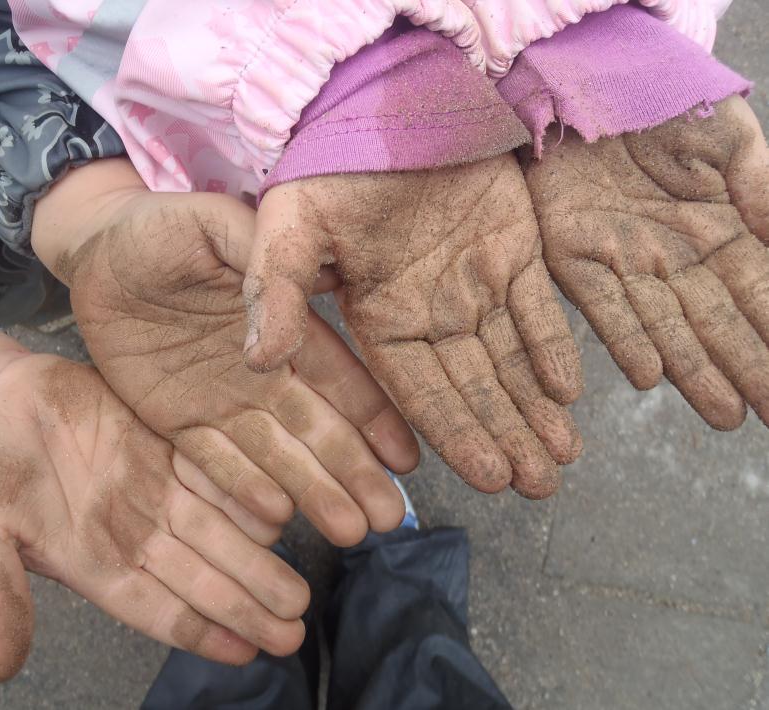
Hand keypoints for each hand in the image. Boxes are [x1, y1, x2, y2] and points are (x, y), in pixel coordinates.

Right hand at [0, 327, 308, 681]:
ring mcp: (153, 486)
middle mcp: (135, 530)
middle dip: (248, 601)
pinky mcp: (164, 441)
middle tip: (295, 628)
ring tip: (298, 588)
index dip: (202, 630)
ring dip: (258, 557)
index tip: (248, 651)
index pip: (158, 607)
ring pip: (217, 528)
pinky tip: (281, 513)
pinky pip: (211, 471)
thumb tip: (1, 670)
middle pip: (202, 573)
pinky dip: (244, 492)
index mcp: (94, 561)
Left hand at [32, 160, 420, 546]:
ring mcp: (221, 400)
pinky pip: (213, 460)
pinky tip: (275, 517)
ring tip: (349, 530)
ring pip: (275, 454)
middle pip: (317, 430)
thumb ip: (262, 257)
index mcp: (282, 327)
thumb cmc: (162, 227)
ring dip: (311, 491)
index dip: (374, 419)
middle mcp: (262, 372)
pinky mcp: (175, 418)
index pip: (340, 379)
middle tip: (388, 519)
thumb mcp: (216, 226)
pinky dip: (242, 488)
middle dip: (354, 472)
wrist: (100, 251)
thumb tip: (319, 284)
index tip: (405, 461)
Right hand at [246, 156, 583, 498]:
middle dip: (506, 435)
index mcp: (379, 319)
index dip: (454, 433)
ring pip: (510, 359)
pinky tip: (570, 391)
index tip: (486, 477)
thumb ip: (278, 290)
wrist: (383, 102)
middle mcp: (429, 313)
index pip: (419, 390)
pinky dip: (553, 346)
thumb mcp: (291, 225)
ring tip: (564, 460)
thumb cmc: (330, 167)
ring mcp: (473, 284)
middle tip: (541, 487)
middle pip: (473, 387)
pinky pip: (538, 307)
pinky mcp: (512, 252)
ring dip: (536, 408)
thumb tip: (259, 362)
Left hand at [524, 96, 768, 429]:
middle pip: (716, 321)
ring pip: (665, 325)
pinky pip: (602, 304)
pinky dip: (626, 338)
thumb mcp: (729, 139)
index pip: (758, 293)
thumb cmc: (667, 102)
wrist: (592, 82)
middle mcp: (675, 256)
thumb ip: (762, 190)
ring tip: (725, 411)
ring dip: (694, 370)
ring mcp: (625, 260)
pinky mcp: (574, 256)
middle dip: (745, 368)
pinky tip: (650, 374)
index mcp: (720, 230)